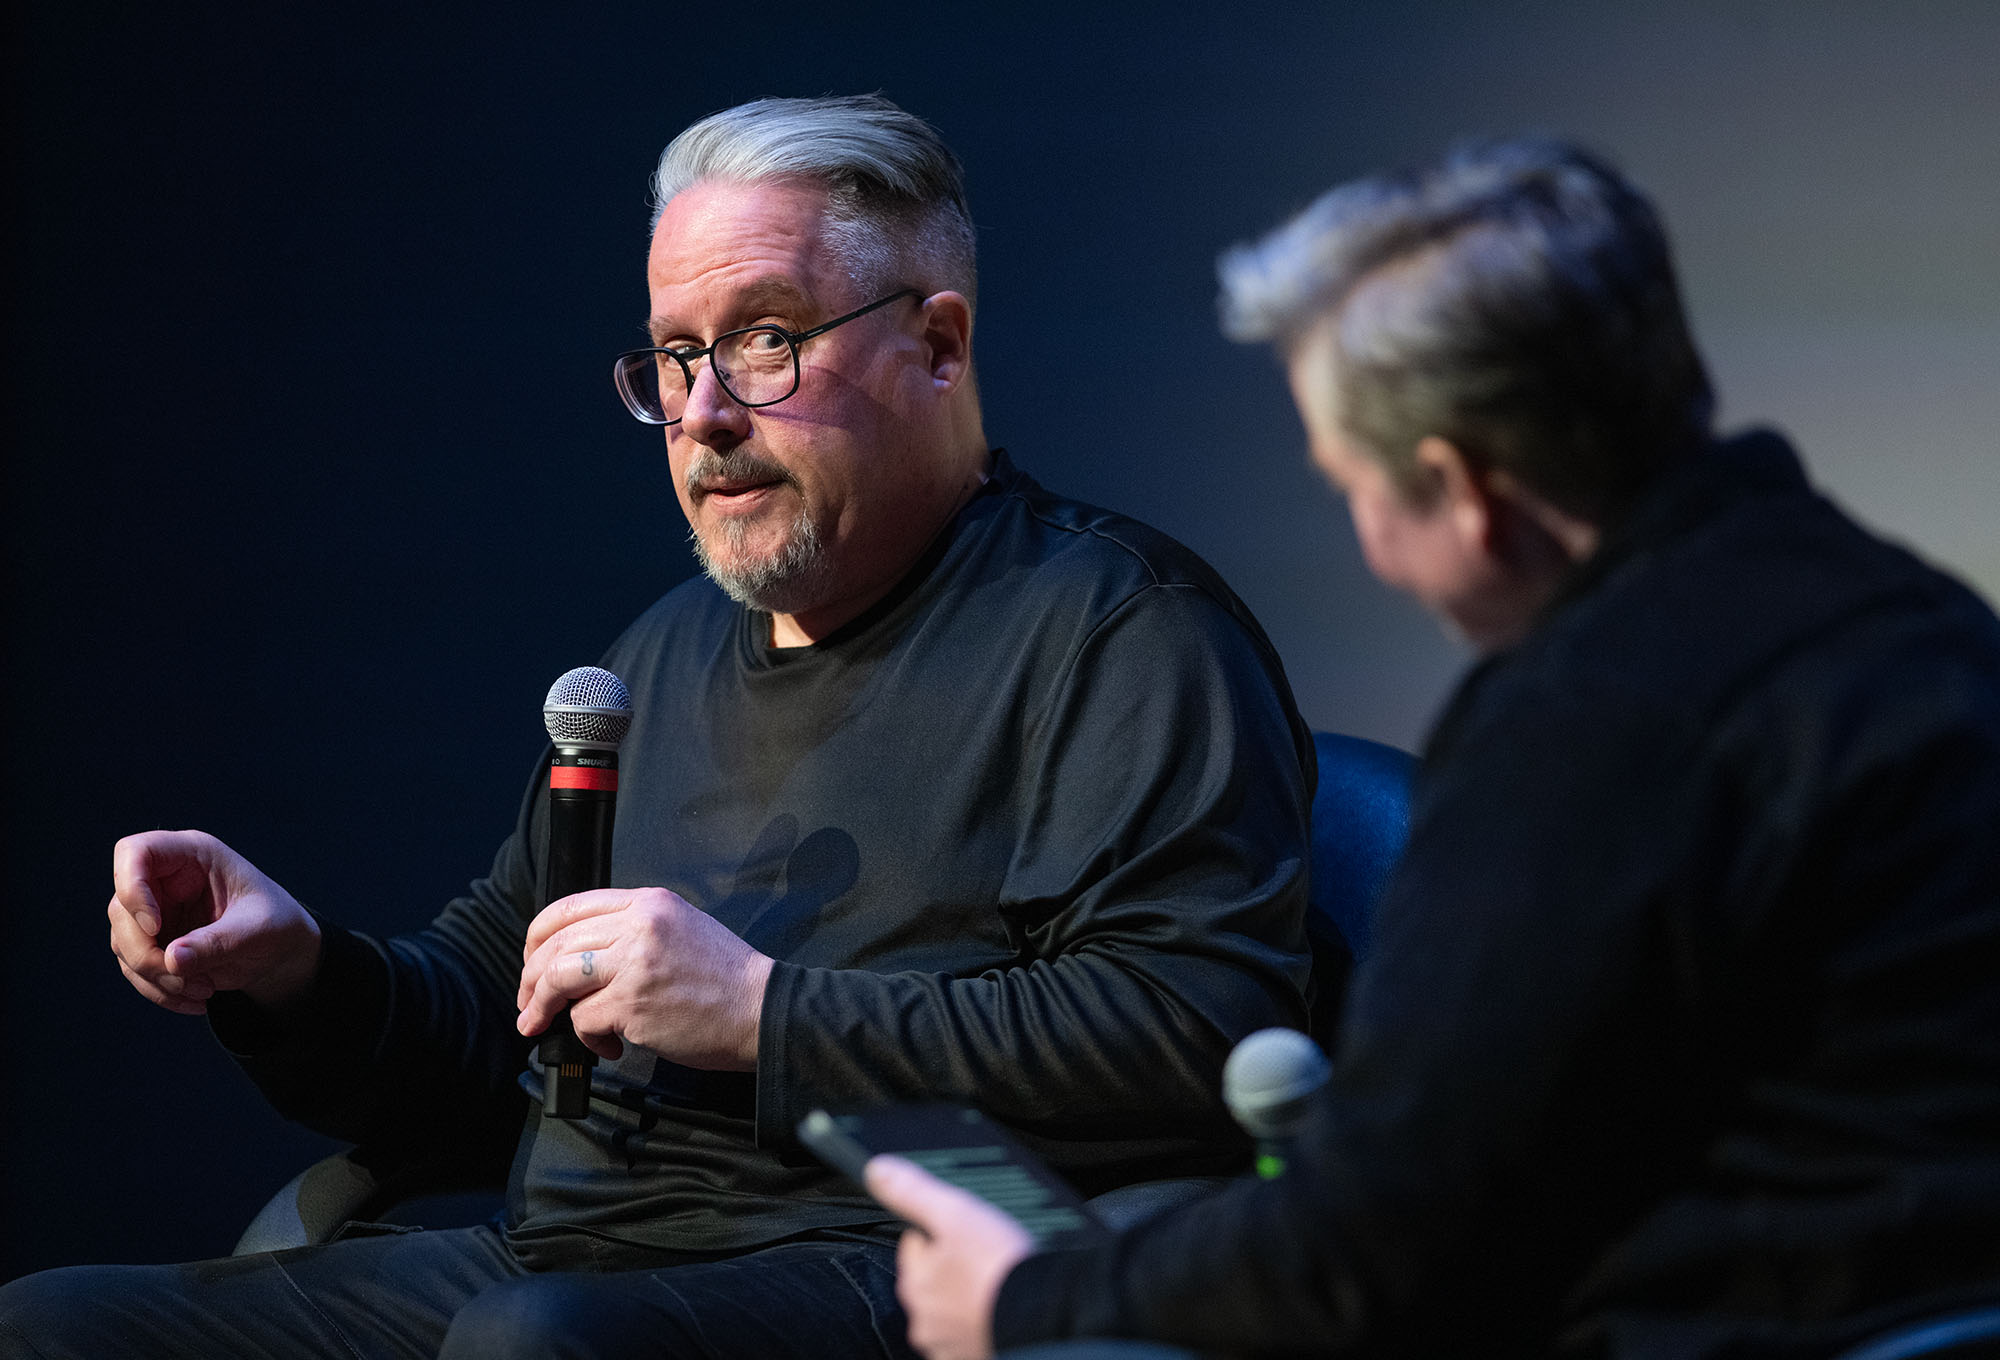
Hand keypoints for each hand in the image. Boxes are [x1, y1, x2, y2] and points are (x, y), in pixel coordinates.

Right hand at [107, 830, 322, 1015]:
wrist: (280, 950)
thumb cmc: (276, 924)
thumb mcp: (259, 931)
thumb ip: (218, 942)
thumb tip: (171, 961)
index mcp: (193, 854)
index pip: (136, 852)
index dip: (133, 889)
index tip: (156, 926)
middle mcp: (165, 879)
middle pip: (121, 909)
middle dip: (147, 954)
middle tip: (186, 978)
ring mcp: (153, 910)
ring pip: (122, 943)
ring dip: (156, 977)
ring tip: (204, 990)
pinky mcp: (151, 941)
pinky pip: (134, 968)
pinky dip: (159, 990)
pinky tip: (195, 1001)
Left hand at [516, 887, 773, 1069]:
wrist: (761, 1008)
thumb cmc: (726, 979)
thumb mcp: (682, 929)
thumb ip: (635, 931)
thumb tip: (580, 957)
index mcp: (649, 903)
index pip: (570, 906)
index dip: (538, 935)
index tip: (532, 960)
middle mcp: (639, 926)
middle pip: (556, 943)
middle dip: (530, 977)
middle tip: (527, 1002)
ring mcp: (635, 964)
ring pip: (558, 978)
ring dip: (540, 1006)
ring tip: (538, 1025)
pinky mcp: (633, 1004)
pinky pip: (583, 1019)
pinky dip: (586, 1038)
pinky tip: (609, 1046)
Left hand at [867, 1154, 1035, 1359]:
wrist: (1045, 1320)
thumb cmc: (1001, 1270)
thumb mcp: (956, 1214)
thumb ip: (914, 1192)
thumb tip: (878, 1171)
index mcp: (915, 1283)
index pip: (914, 1244)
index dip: (941, 1230)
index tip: (966, 1231)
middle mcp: (925, 1320)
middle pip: (933, 1280)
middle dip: (954, 1268)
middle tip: (988, 1258)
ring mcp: (950, 1345)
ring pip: (952, 1311)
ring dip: (968, 1299)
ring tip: (998, 1284)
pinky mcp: (973, 1358)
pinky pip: (970, 1337)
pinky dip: (982, 1324)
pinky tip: (1001, 1310)